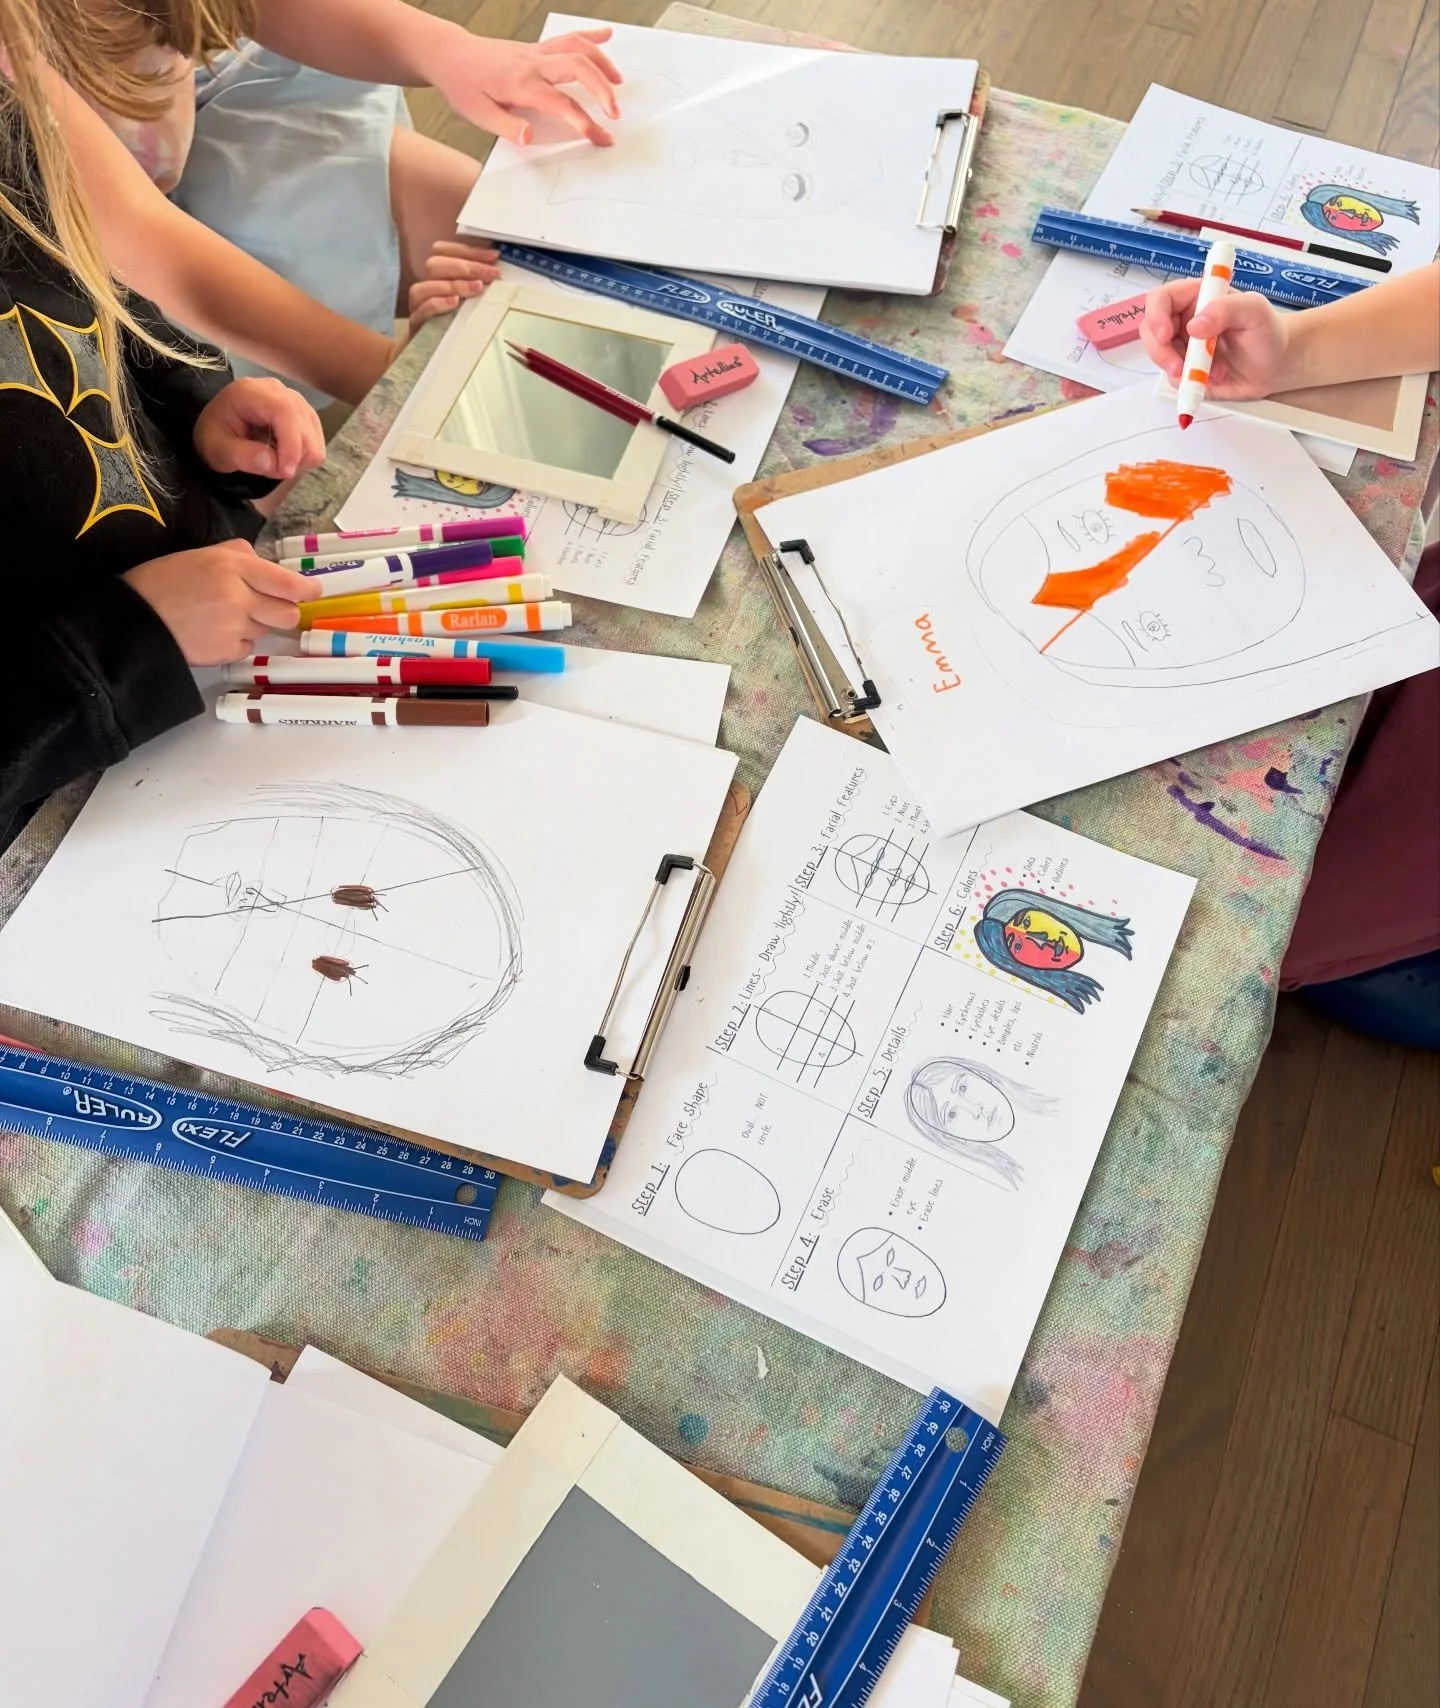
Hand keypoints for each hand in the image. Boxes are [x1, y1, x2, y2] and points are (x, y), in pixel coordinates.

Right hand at [124, 539, 311, 664]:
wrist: (132, 618)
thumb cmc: (162, 583)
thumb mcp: (198, 555)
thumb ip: (237, 555)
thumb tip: (264, 562)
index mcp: (232, 565)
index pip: (286, 581)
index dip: (305, 589)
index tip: (312, 591)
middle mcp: (238, 594)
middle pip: (287, 612)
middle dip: (280, 611)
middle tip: (261, 608)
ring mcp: (234, 625)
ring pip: (266, 630)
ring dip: (253, 625)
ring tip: (221, 617)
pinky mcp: (226, 651)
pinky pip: (247, 648)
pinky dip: (236, 643)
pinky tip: (212, 633)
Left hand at [192, 377, 325, 481]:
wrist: (220, 426)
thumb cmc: (215, 435)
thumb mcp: (218, 449)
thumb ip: (243, 456)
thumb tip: (273, 465)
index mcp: (252, 393)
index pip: (285, 412)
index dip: (291, 444)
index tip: (284, 471)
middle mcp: (279, 391)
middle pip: (304, 427)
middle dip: (294, 457)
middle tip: (270, 469)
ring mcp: (296, 402)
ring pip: (314, 437)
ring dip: (299, 459)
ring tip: (275, 461)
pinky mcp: (305, 415)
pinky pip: (316, 441)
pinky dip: (303, 456)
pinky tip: (284, 455)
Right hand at [408, 239, 500, 331]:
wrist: (433, 358)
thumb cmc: (456, 329)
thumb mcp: (469, 304)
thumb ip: (478, 285)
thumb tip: (499, 271)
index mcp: (436, 278)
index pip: (444, 251)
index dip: (469, 251)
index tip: (494, 257)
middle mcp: (425, 288)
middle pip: (435, 264)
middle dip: (466, 266)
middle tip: (491, 273)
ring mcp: (417, 306)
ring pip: (426, 286)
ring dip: (454, 284)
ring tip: (478, 288)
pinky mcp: (416, 326)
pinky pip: (422, 310)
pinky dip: (438, 303)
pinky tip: (455, 303)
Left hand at [429, 28, 621, 146]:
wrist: (449, 55)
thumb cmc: (463, 85)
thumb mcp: (478, 114)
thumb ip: (506, 126)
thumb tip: (529, 138)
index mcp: (521, 84)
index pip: (562, 103)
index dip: (585, 122)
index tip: (600, 138)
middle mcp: (532, 63)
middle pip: (578, 67)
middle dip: (602, 90)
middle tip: (615, 113)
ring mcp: (536, 52)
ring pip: (577, 48)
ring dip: (602, 63)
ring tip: (618, 82)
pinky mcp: (537, 48)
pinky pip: (568, 38)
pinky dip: (590, 35)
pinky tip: (606, 34)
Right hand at [1141, 279, 1291, 399]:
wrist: (1276, 365)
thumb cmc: (1267, 332)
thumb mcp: (1255, 311)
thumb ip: (1226, 309)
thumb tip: (1194, 326)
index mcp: (1197, 297)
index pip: (1161, 299)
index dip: (1156, 315)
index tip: (1165, 335)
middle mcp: (1184, 320)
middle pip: (1150, 331)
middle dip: (1161, 352)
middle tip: (1180, 368)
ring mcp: (1182, 347)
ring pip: (1159, 357)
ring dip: (1182, 369)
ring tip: (1214, 371)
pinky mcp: (1186, 370)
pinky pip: (1173, 379)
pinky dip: (1190, 383)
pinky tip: (1213, 378)